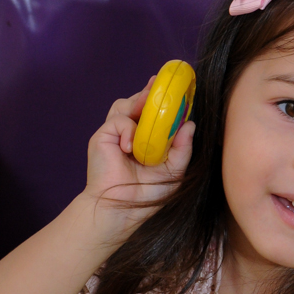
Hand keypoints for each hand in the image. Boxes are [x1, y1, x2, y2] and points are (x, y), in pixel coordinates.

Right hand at [84, 80, 194, 224]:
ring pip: (125, 105)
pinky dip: (128, 131)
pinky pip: (119, 120)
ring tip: (150, 106)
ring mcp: (116, 134)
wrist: (120, 209)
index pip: (154, 114)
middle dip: (149, 93)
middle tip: (160, 84)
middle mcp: (130, 133)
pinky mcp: (103, 136)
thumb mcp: (173, 171)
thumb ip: (182, 149)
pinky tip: (130, 148)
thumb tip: (190, 124)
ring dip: (140, 104)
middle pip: (138, 103)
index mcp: (146, 139)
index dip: (162, 100)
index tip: (175, 89)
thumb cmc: (146, 194)